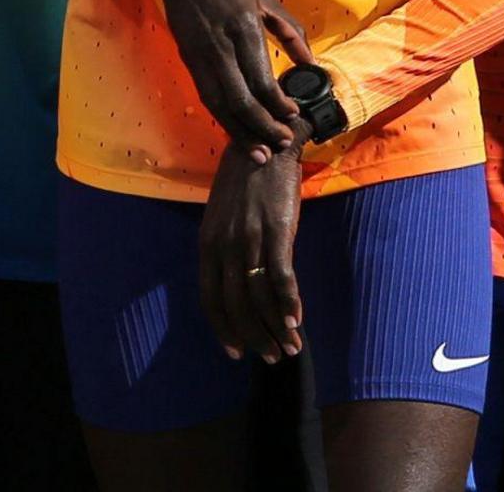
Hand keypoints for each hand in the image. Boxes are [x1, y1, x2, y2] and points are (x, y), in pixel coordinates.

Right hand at [109, 0, 310, 157]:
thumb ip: (289, 30)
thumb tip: (311, 61)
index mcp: (243, 28)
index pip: (261, 79)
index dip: (277, 104)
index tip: (293, 116)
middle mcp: (220, 47)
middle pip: (239, 100)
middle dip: (261, 127)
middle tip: (281, 144)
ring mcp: (200, 55)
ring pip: (218, 104)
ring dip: (239, 131)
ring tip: (258, 151)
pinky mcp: (187, 57)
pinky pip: (206, 94)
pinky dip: (221, 115)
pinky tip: (234, 128)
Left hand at [198, 127, 304, 363]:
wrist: (265, 145)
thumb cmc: (245, 183)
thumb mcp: (224, 219)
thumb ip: (227, 251)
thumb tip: (239, 285)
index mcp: (208, 245)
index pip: (210, 300)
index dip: (223, 329)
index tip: (235, 351)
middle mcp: (224, 246)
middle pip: (236, 306)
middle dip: (254, 337)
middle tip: (271, 358)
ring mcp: (250, 240)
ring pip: (259, 298)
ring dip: (275, 328)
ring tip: (290, 348)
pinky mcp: (278, 232)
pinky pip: (281, 278)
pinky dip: (288, 304)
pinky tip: (296, 322)